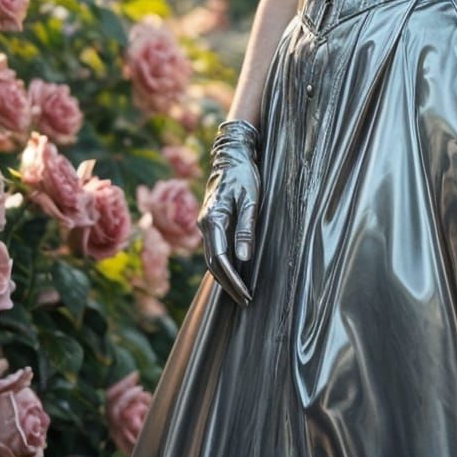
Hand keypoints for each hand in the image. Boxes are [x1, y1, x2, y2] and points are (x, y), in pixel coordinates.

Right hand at [198, 120, 260, 307]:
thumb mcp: (251, 199)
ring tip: (240, 293)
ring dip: (224, 277)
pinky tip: (234, 273)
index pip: (220, 259)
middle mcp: (204, 224)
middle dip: (227, 284)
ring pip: (211, 258)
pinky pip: (214, 249)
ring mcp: (206, 223)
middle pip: (212, 263)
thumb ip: (246, 228)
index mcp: (212, 219)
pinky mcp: (211, 221)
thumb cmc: (245, 175)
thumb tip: (243, 258)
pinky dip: (222, 265)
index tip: (246, 294)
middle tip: (245, 301)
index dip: (232, 280)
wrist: (232, 155)